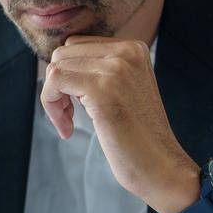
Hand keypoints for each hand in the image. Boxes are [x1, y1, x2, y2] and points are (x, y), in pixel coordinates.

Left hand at [41, 37, 212, 212]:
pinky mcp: (102, 89)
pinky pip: (54, 82)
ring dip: (52, 98)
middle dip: (57, 86)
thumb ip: (99, 69)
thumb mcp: (122, 89)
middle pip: (62, 55)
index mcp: (133, 48)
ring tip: (68, 122)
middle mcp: (126, 51)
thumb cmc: (137, 135)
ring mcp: (115, 69)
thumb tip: (58, 61)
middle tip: (69, 116)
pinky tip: (67, 129)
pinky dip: (52, 107)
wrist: (161, 166)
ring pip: (55, 68)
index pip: (75, 46)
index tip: (74, 104)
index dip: (67, 76)